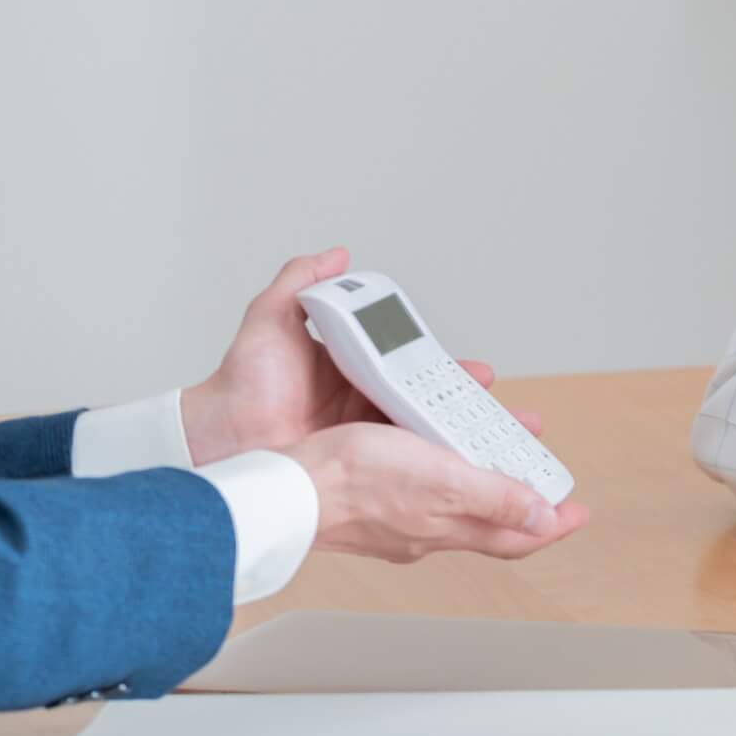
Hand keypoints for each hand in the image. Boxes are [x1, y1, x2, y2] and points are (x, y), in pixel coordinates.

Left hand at [181, 248, 541, 463]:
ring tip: (507, 454)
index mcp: (354, 370)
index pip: (416, 368)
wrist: (217, 433)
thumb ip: (303, 280)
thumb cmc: (240, 382)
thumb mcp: (273, 316)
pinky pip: (401, 469)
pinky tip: (466, 480)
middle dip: (477, 416)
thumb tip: (335, 254)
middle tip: (517, 421)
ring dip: (468, 447)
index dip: (452, 373)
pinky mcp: (352, 468)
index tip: (483, 375)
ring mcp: (360, 441)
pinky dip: (436, 475)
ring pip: (426, 443)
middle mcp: (363, 407)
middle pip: (432, 409)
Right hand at [282, 423, 590, 562]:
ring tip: (488, 432)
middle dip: (518, 485)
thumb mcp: (440, 482)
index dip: (551, 525)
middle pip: (490, 513)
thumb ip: (494, 500)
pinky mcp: (370, 494)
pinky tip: (427, 437)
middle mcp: (426, 527)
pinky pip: (420, 479)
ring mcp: (397, 514)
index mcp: (449, 526)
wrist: (288, 487)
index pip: (515, 536)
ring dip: (478, 464)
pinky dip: (436, 458)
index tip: (577, 511)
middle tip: (537, 459)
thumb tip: (542, 519)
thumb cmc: (354, 483)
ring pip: (454, 493)